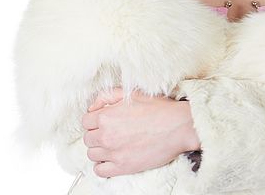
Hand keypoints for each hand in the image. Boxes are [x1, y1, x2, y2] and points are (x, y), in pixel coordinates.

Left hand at [81, 87, 199, 177]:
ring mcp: (113, 153)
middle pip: (88, 138)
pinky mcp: (122, 167)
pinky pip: (100, 170)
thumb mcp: (133, 94)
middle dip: (97, 133)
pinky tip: (113, 157)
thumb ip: (108, 96)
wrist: (178, 126)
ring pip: (92, 154)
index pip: (85, 121)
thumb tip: (93, 106)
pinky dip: (103, 165)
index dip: (94, 119)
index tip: (103, 121)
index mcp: (107, 116)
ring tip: (113, 144)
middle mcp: (106, 135)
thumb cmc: (159, 109)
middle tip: (111, 131)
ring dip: (99, 149)